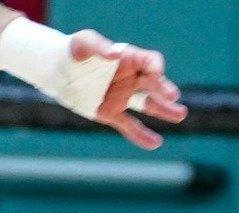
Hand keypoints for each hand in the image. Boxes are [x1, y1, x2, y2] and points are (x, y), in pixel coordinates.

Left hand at [67, 30, 186, 150]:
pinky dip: (141, 135)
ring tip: (180, 115)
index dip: (154, 65)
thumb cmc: (74, 50)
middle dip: (163, 89)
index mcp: (129, 58)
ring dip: (164, 110)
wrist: (58, 70)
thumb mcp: (84, 43)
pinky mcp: (111, 113)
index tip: (156, 72)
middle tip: (172, 96)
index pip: (149, 61)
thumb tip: (114, 55)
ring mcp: (122, 97)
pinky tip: (155, 143)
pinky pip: (129, 126)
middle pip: (154, 83)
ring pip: (148, 105)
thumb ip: (99, 46)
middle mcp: (131, 78)